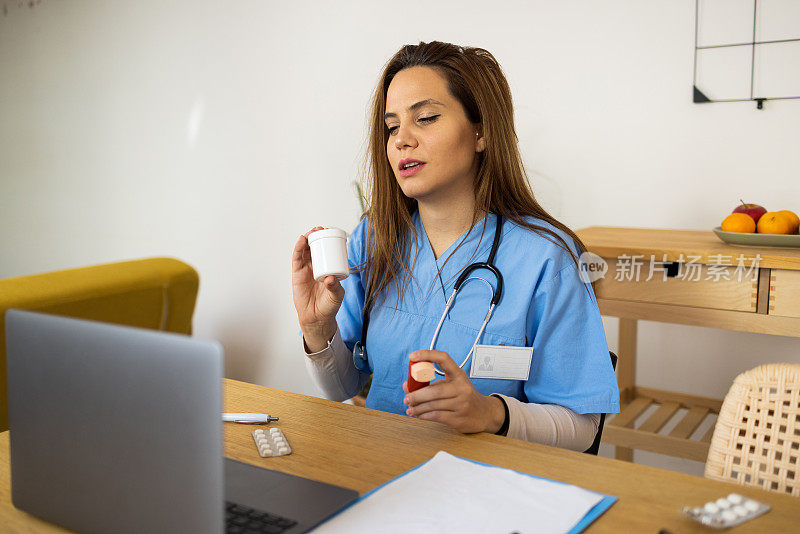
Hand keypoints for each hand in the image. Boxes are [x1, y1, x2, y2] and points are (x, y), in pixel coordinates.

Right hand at [292, 226, 344, 349]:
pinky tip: (300, 241)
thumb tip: (330, 278)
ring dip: (307, 239)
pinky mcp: (297, 273)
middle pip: (316, 247)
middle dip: (317, 236)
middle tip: (320, 229)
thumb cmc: (328, 306)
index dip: (329, 241)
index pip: (329, 251)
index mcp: (329, 268)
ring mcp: (307, 269)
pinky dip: (298, 248)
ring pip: (306, 250)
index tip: (331, 232)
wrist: (316, 318)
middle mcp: (318, 266)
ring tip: (310, 233)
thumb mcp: (336, 296)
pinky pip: (297, 259)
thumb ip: (334, 287)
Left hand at [402, 350, 505, 433]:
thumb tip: (407, 386)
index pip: (443, 359)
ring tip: (410, 408)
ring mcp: (461, 404)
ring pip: (433, 405)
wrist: (484, 414)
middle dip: (416, 395)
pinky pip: (436, 416)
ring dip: (417, 408)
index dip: (427, 355)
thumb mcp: (452, 385)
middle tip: (406, 398)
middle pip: (434, 390)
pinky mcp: (458, 418)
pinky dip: (424, 415)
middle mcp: (461, 388)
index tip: (413, 356)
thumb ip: (431, 383)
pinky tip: (419, 415)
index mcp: (458, 375)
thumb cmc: (463, 396)